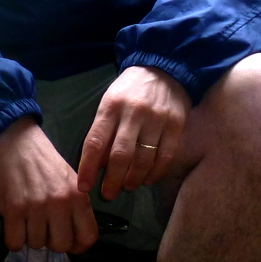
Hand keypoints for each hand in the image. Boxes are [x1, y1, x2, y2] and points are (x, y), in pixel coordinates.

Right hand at [0, 117, 97, 253]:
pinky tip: (14, 222)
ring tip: (28, 217)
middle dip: (51, 240)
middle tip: (44, 225)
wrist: (13, 139)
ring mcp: (36, 207)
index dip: (78, 245)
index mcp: (78, 194)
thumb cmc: (42, 160)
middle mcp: (60, 202)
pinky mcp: (12, 209)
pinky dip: (14, 237)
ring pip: (36, 245)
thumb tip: (77, 238)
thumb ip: (75, 205)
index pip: (88, 237)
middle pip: (61, 246)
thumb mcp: (69, 178)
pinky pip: (15, 243)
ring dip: (31, 236)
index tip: (69, 240)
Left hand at [76, 66, 190, 200]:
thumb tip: (96, 166)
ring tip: (128, 186)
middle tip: (108, 194)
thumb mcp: (109, 103)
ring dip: (133, 179)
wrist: (164, 67)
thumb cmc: (130, 89)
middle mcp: (134, 112)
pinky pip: (165, 156)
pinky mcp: (176, 124)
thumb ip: (102, 132)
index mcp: (112, 106)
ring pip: (143, 159)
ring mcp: (157, 118)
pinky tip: (148, 178)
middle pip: (120, 155)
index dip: (87, 168)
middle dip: (112, 181)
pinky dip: (155, 172)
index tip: (84, 187)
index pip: (95, 142)